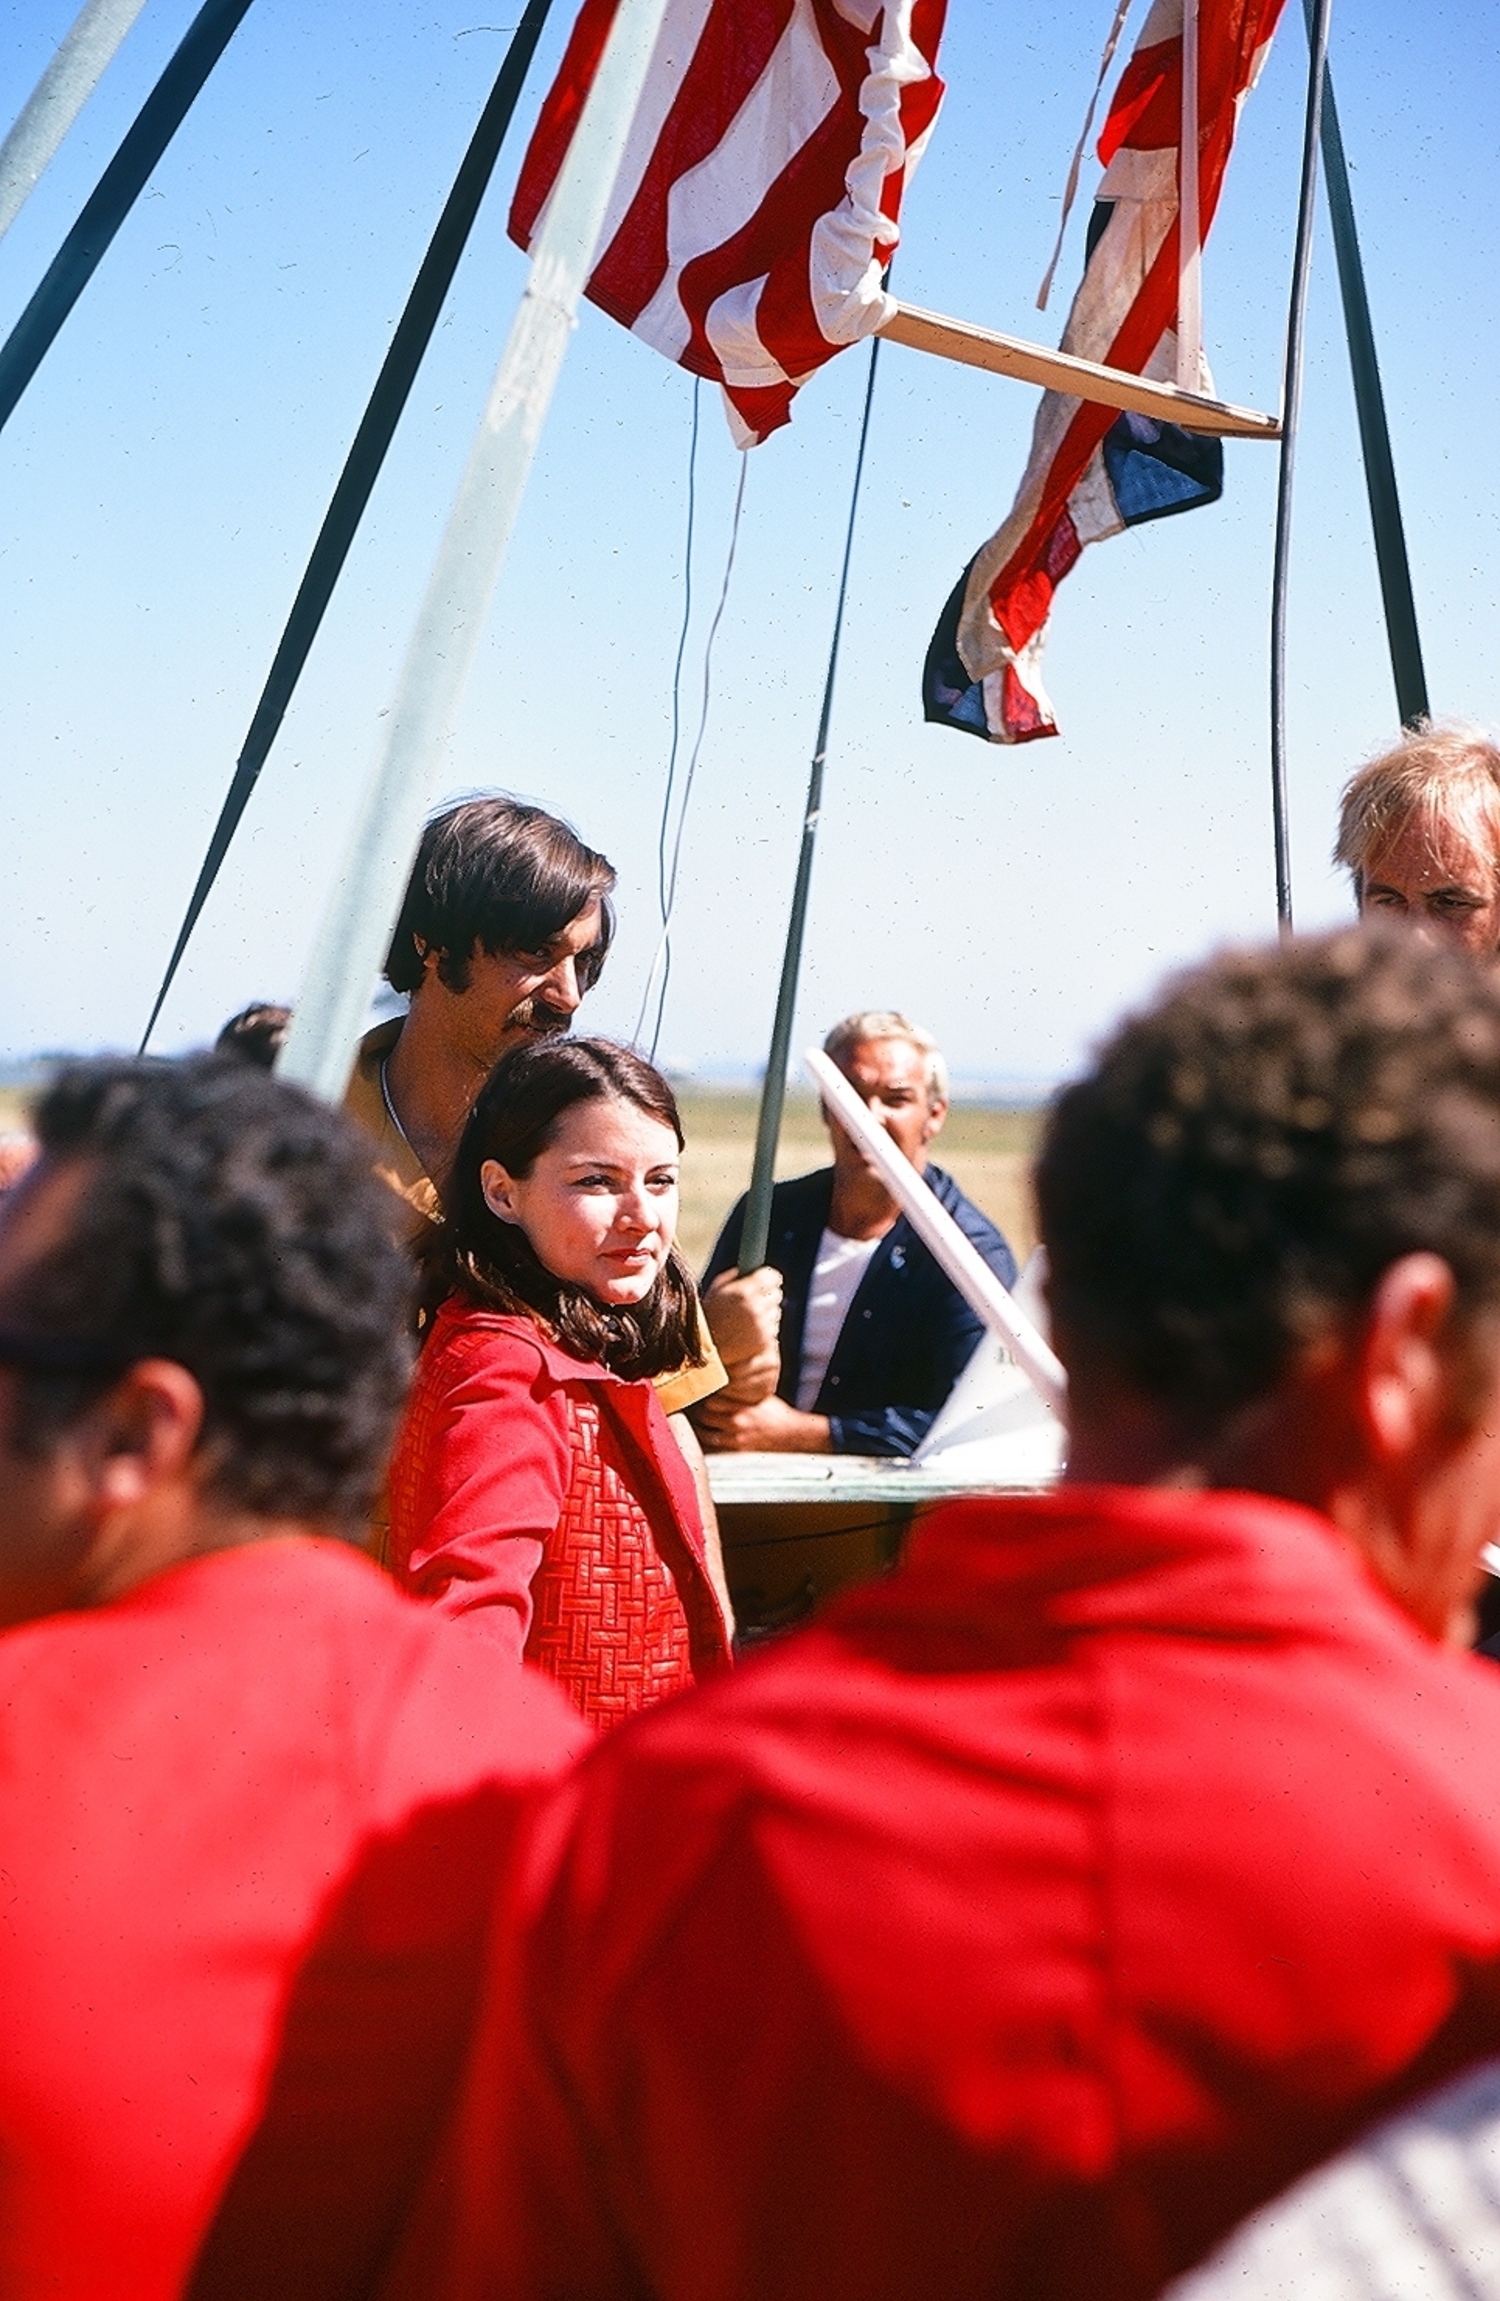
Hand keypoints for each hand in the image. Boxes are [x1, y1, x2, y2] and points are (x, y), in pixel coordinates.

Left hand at [693, 1392, 831, 1454]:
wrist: (792, 1434)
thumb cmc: (776, 1413)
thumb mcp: (760, 1396)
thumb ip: (740, 1391)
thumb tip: (722, 1382)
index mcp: (742, 1405)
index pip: (710, 1400)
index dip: (706, 1398)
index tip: (705, 1398)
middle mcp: (737, 1422)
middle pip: (703, 1416)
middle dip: (701, 1413)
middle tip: (700, 1411)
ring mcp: (735, 1439)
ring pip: (703, 1434)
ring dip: (701, 1429)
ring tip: (703, 1426)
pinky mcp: (737, 1452)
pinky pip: (713, 1450)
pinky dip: (708, 1444)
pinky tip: (711, 1438)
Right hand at [702, 1268, 782, 1401]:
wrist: (701, 1351)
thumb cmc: (707, 1318)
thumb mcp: (717, 1290)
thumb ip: (735, 1277)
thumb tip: (751, 1270)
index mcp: (744, 1291)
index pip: (772, 1276)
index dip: (769, 1279)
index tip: (767, 1281)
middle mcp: (756, 1308)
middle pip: (776, 1295)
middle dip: (767, 1297)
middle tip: (753, 1303)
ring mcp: (762, 1327)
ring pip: (776, 1314)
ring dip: (766, 1315)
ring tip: (745, 1322)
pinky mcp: (765, 1343)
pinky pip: (773, 1331)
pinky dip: (765, 1332)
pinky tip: (747, 1335)